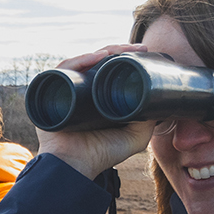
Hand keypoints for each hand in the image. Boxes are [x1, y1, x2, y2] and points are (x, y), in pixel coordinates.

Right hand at [36, 43, 154, 177]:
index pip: (109, 71)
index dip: (125, 59)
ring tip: (122, 50)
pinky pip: (65, 69)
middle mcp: (81, 91)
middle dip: (119, 51)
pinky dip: (81, 59)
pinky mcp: (51, 91)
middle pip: (98, 62)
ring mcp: (67, 90)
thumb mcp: (135, 138)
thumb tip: (162, 99)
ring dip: (104, 51)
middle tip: (138, 48)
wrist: (74, 166)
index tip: (143, 53)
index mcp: (97, 99)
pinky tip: (98, 56)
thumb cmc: (100, 155)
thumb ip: (148, 120)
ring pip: (84, 61)